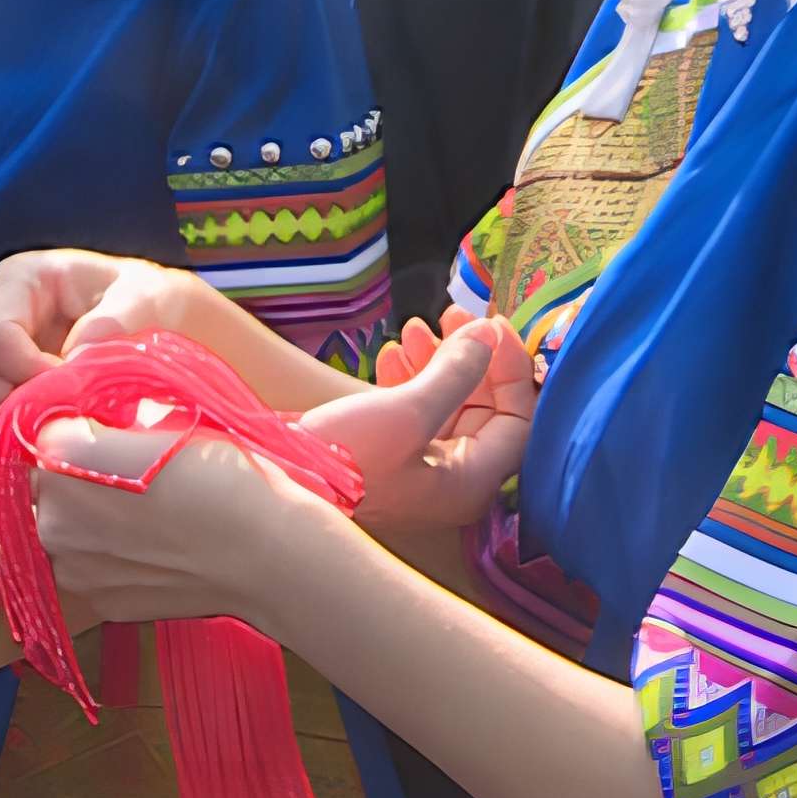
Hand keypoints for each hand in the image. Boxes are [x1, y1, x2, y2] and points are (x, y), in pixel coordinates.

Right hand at [0, 250, 206, 426]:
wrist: (163, 327)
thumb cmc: (152, 303)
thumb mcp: (147, 299)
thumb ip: (114, 322)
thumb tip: (75, 359)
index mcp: (22, 279)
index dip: (29, 374)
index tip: (74, 390)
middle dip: (8, 403)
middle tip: (61, 416)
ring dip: (10, 422)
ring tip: (61, 422)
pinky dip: (12, 434)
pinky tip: (53, 428)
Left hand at [27, 418, 329, 627]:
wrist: (268, 552)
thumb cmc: (224, 474)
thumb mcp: (162, 418)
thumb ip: (109, 417)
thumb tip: (89, 420)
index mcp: (61, 456)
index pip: (45, 428)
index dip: (79, 424)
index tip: (112, 427)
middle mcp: (51, 516)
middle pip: (45, 482)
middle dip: (73, 473)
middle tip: (129, 470)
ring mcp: (73, 568)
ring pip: (62, 529)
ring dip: (85, 518)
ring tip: (142, 512)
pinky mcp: (98, 603)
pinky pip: (88, 567)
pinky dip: (108, 556)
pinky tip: (152, 546)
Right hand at [296, 313, 536, 534]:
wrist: (279, 482)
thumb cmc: (347, 458)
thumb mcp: (406, 413)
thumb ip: (455, 373)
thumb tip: (486, 334)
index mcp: (471, 481)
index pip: (517, 419)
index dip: (511, 369)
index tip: (491, 324)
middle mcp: (453, 479)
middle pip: (484, 409)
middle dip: (470, 359)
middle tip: (452, 315)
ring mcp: (419, 469)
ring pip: (447, 406)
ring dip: (436, 362)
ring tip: (413, 326)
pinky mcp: (388, 457)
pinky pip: (414, 413)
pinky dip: (409, 380)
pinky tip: (390, 354)